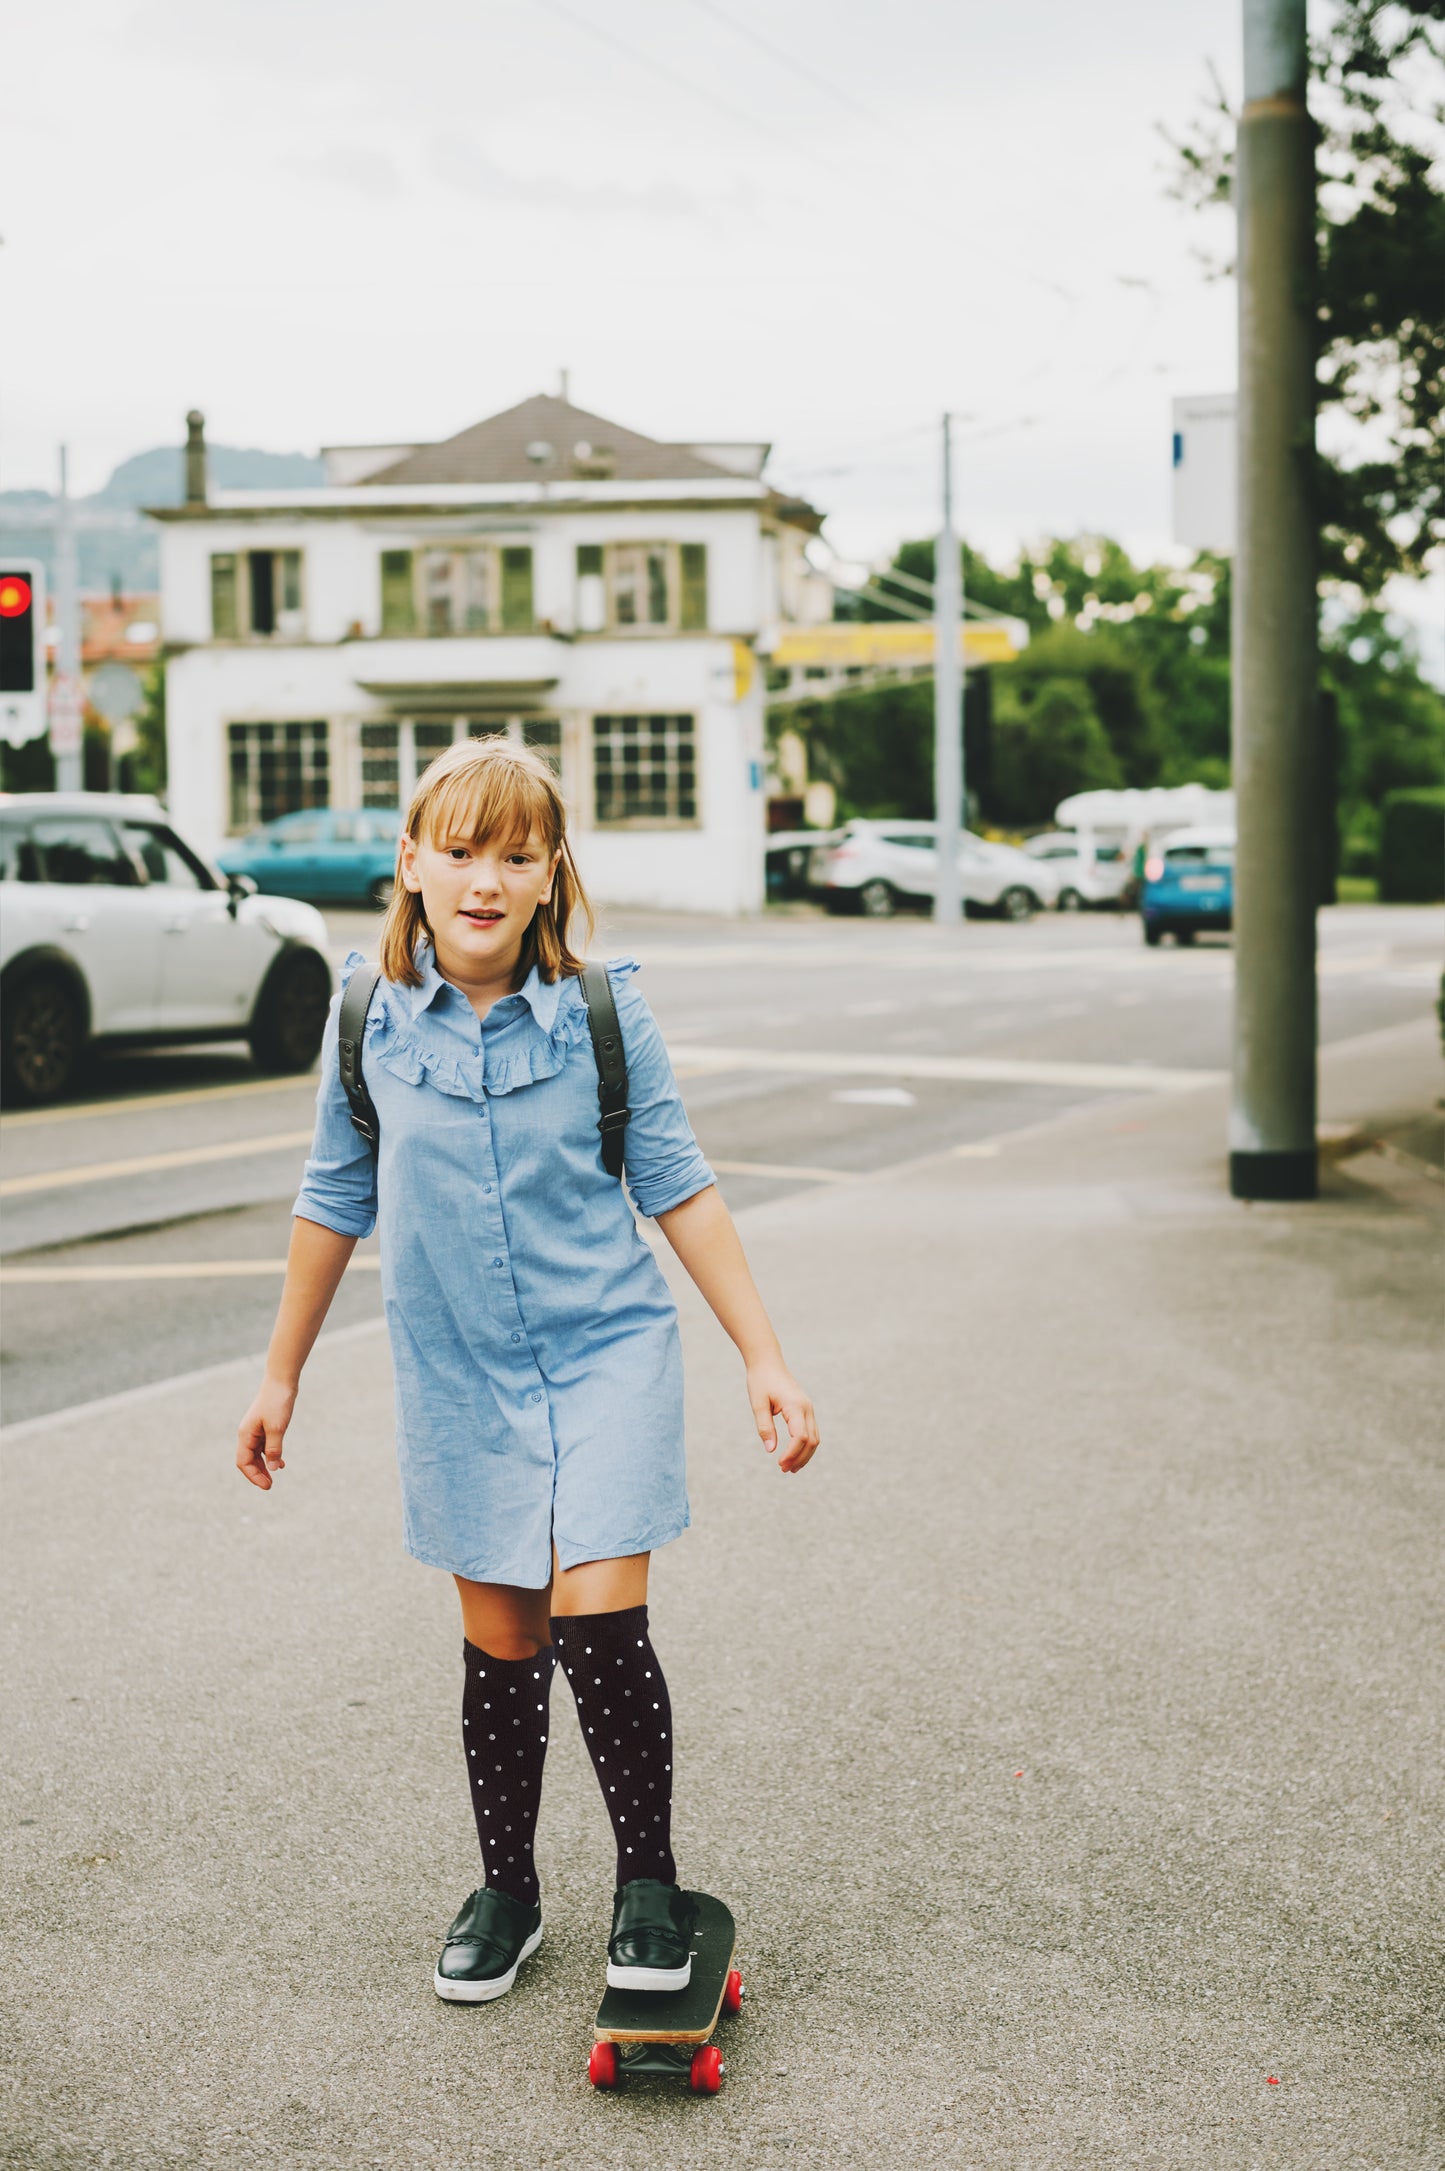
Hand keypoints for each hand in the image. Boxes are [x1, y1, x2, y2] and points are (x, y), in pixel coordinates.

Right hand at [235, 1375, 296, 1489]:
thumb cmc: (277, 1402)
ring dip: (264, 1466)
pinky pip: (264, 1446)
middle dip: (258, 1474)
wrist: (281, 1381)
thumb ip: (274, 1449)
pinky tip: (281, 1462)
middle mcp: (247, 1434)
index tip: (267, 1485)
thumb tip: (273, 1469)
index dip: (253, 1476)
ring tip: (275, 1476)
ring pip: (256, 1454)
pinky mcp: (264, 1426)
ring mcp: (255, 1430)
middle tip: (270, 1485)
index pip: (243, 1462)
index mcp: (245, 1435)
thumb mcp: (277, 1428)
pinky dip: (271, 1455)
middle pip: (248, 1460)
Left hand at [746, 1359, 819, 1474]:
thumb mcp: (758, 1404)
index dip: (792, 1453)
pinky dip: (805, 1446)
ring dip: (804, 1455)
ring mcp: (808, 1408)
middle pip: (811, 1440)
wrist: (768, 1362)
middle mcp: (806, 1408)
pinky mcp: (806, 1410)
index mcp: (795, 1406)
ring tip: (790, 1468)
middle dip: (799, 1458)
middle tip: (784, 1470)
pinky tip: (794, 1455)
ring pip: (814, 1438)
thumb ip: (764, 1427)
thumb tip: (770, 1450)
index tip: (779, 1464)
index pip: (800, 1436)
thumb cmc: (760, 1381)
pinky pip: (811, 1432)